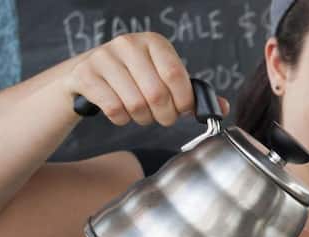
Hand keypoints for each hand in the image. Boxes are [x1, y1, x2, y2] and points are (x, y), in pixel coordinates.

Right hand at [65, 33, 227, 126]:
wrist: (88, 74)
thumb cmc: (134, 78)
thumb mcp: (163, 78)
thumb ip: (192, 93)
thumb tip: (222, 108)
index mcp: (154, 43)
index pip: (177, 76)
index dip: (184, 102)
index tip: (182, 111)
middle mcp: (128, 44)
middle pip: (157, 94)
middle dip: (164, 116)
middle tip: (162, 117)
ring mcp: (104, 57)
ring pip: (136, 105)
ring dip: (143, 119)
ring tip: (142, 114)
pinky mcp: (85, 75)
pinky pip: (114, 110)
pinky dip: (122, 120)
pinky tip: (122, 113)